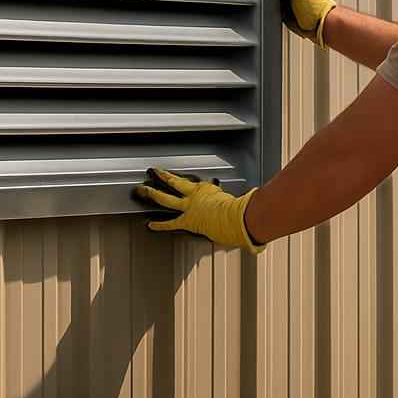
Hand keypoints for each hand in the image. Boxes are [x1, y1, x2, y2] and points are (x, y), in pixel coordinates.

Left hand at [132, 168, 263, 253]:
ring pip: (166, 198)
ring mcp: (189, 206)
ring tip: (141, 189)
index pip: (192, 184)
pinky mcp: (188, 220)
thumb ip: (241, 200)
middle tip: (151, 172)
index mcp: (207, 189)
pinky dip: (160, 225)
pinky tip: (149, 225)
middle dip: (162, 177)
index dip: (184, 183)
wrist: (237, 217)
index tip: (177, 181)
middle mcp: (195, 194)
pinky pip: (171, 223)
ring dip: (152, 193)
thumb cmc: (241, 210)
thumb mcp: (237, 200)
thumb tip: (255, 198)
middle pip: (174, 183)